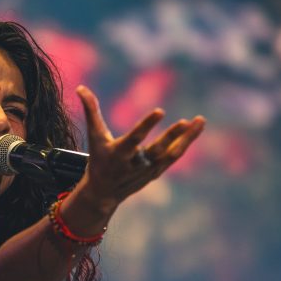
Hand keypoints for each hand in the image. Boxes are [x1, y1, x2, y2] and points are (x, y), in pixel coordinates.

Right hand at [74, 84, 205, 209]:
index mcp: (118, 154)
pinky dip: (186, 143)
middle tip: (185, 122)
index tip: (160, 111)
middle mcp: (135, 164)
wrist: (103, 193)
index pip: (134, 139)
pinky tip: (196, 128)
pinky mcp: (157, 172)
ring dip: (187, 138)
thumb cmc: (99, 159)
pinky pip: (174, 157)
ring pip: (171, 154)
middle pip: (157, 150)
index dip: (147, 126)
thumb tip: (80, 87)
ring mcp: (148, 170)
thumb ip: (91, 112)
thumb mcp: (94, 137)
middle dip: (171, 136)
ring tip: (200, 120)